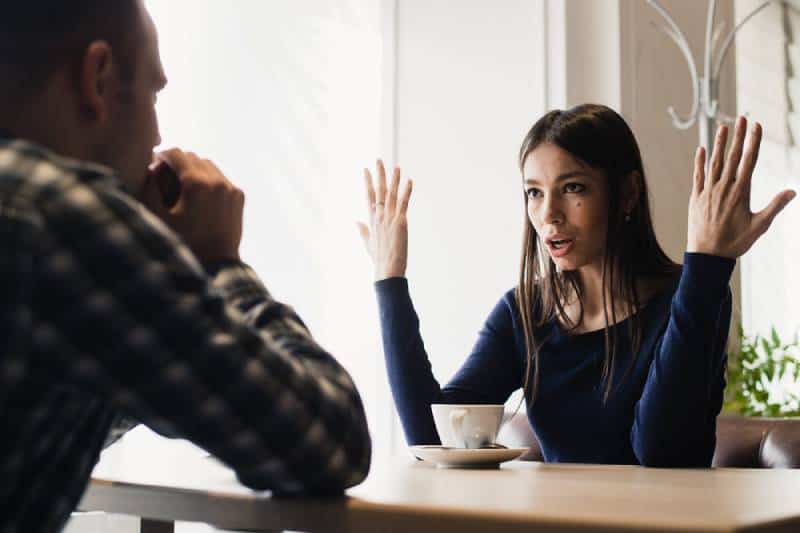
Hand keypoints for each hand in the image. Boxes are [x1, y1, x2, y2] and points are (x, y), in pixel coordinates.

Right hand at [138, 149, 243, 264]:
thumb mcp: (158, 216)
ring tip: (182, 183)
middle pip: (193, 158)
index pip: (176, 154)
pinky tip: (200, 194)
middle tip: (166, 173)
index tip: (154, 164)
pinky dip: (210, 180)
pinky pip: (222, 178)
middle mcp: (216, 180)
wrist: (215, 263)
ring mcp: (230, 188)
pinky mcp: (239, 196)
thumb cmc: (182, 242)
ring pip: (209, 166)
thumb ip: (151, 187)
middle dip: (178, 163)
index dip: (163, 157)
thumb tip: (152, 167)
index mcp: (195, 182)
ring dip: (195, 169)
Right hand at [357, 159, 412, 280]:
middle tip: (378, 160)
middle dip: (378, 174)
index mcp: (372, 220)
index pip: (368, 196)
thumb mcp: (367, 242)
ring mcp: (389, 218)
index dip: (367, 182)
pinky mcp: (401, 222)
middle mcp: (379, 216)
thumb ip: (362, 230)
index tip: (366, 170)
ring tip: (396, 166)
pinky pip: (404, 203)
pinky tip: (409, 180)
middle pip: (378, 191)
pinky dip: (407, 191)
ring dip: (394, 179)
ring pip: (391, 194)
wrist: (387, 269)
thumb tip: (356, 221)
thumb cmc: (378, 258)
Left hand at [687, 117, 795, 258]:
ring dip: (719, 144)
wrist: (707, 255)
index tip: (756, 126)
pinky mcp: (695, 198)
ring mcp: (707, 192)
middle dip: (738, 136)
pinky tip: (702, 149)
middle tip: (742, 117)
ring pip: (714, 163)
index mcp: (740, 192)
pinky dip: (700, 162)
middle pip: (732, 157)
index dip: (753, 142)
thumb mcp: (759, 226)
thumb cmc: (735, 242)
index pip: (748, 161)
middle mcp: (723, 188)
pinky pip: (697, 176)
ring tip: (723, 127)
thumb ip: (775, 206)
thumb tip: (793, 191)